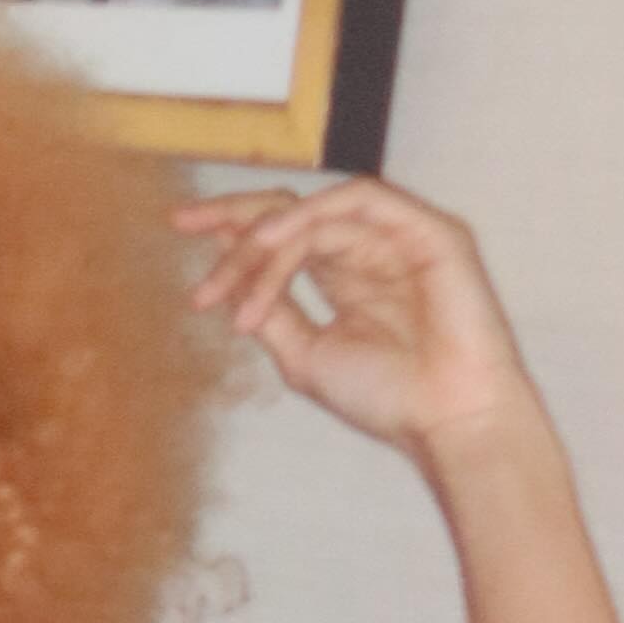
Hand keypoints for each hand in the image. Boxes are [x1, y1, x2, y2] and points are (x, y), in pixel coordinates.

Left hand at [177, 175, 533, 457]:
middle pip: (293, 213)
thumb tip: (224, 277)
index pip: (284, 237)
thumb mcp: (305, 354)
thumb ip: (269, 310)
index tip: (177, 229)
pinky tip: (275, 245)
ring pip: (318, 212)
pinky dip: (313, 218)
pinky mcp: (430, 231)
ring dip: (267, 237)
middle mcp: (371, 250)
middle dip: (235, 214)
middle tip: (184, 225)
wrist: (445, 421)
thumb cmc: (385, 398)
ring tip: (232, 272)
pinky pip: (363, 201)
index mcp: (346, 276)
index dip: (232, 229)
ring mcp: (402, 237)